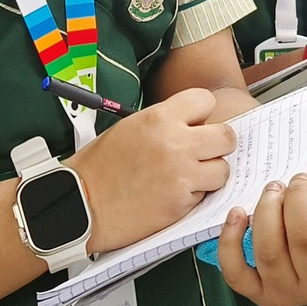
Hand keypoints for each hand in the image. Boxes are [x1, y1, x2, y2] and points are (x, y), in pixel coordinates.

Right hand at [65, 88, 235, 253]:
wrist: (81, 204)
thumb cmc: (100, 167)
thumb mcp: (130, 127)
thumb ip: (165, 122)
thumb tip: (195, 124)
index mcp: (159, 118)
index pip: (205, 101)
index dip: (203, 114)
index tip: (197, 125)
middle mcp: (175, 143)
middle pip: (226, 136)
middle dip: (218, 145)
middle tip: (204, 153)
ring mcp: (181, 175)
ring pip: (222, 169)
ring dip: (210, 174)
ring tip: (189, 177)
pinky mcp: (181, 203)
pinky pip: (206, 195)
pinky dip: (195, 196)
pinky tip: (174, 195)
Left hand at [217, 166, 306, 305]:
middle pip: (305, 240)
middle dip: (297, 200)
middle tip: (296, 178)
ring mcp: (287, 292)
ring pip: (271, 253)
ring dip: (267, 212)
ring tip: (272, 188)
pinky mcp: (258, 294)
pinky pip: (237, 272)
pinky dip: (231, 241)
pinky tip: (237, 213)